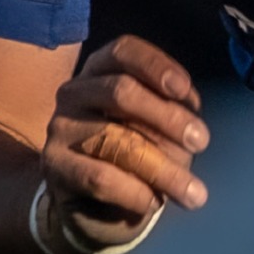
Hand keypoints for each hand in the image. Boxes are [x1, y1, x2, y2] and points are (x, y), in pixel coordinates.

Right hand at [42, 35, 208, 249]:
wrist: (92, 198)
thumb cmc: (135, 145)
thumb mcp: (158, 123)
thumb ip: (173, 112)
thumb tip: (190, 123)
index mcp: (103, 68)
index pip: (124, 51)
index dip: (156, 66)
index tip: (183, 91)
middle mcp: (75, 91)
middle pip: (121, 92)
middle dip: (168, 117)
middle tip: (201, 142)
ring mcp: (59, 127)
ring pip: (115, 140)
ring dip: (163, 168)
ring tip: (194, 193)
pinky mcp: (52, 166)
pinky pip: (100, 177)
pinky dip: (134, 191)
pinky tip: (153, 202)